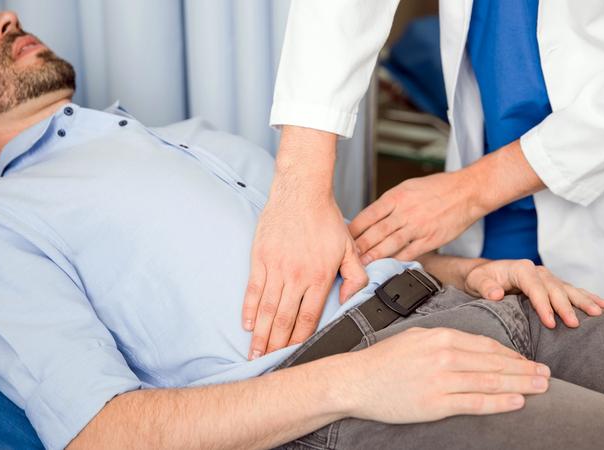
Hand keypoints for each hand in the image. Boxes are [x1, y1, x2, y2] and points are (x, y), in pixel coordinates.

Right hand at [243, 127, 367, 358]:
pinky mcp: (261, 257)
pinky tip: (248, 324)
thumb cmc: (326, 219)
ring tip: (255, 352)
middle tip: (269, 363)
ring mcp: (276, 267)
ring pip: (266, 308)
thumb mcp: (350, 248)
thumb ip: (356, 276)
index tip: (295, 354)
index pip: (309, 317)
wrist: (302, 191)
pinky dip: (249, 308)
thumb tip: (349, 300)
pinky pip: (253, 289)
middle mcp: (297, 276)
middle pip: (284, 318)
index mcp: (320, 276)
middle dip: (277, 344)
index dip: (300, 339)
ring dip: (261, 333)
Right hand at [342, 327, 550, 422]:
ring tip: (542, 386)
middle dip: (524, 369)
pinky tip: (517, 402)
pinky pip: (474, 402)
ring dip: (520, 384)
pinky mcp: (435, 402)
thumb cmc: (384, 361)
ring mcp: (440, 379)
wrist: (355, 380)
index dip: (511, 355)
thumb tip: (472, 347)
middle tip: (547, 374)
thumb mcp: (415, 338)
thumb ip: (444, 341)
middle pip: (494, 362)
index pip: (486, 345)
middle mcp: (444, 354)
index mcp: (440, 336)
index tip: (527, 362)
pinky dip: (499, 402)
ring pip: (490, 380)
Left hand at [349, 170, 480, 262]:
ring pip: (389, 245)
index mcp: (397, 197)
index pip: (368, 215)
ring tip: (361, 265)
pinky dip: (396, 260)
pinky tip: (387, 266)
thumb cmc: (439, 188)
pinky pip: (409, 253)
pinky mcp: (430, 240)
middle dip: (358, 247)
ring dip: (373, 257)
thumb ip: (390, 203)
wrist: (467, 191)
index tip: (343, 237)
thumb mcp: (409, 187)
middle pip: (375, 233)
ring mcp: (417, 227)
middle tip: (346, 257)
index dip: (353, 229)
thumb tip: (372, 218)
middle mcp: (405, 212)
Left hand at [464, 259, 603, 327]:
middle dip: (566, 306)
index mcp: (520, 269)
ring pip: (568, 289)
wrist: (484, 273)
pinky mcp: (552, 285)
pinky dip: (587, 297)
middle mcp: (537, 271)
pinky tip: (603, 304)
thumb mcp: (476, 281)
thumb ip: (485, 287)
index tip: (550, 323)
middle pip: (555, 288)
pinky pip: (572, 291)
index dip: (543, 304)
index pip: (535, 287)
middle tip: (574, 324)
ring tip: (599, 312)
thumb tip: (496, 293)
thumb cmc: (480, 279)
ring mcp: (547, 278)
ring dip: (584, 300)